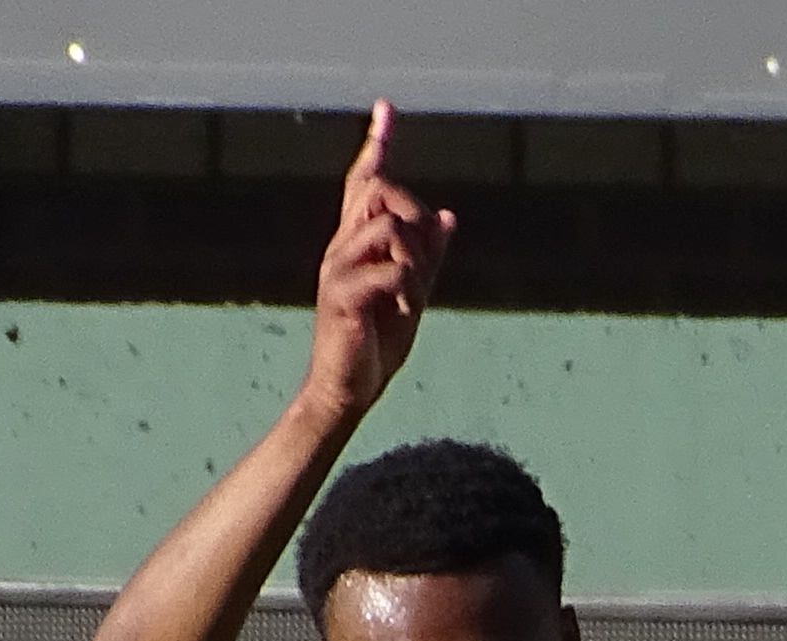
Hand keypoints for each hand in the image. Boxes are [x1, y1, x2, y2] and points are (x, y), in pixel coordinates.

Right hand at [305, 105, 454, 419]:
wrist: (350, 387)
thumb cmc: (377, 343)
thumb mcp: (412, 293)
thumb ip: (427, 256)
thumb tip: (448, 217)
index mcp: (358, 243)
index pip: (364, 182)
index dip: (377, 145)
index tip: (387, 108)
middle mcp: (342, 246)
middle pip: (382, 192)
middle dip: (415, 218)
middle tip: (420, 268)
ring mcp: (338, 268)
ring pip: (388, 228)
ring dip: (414, 260)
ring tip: (410, 297)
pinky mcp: (342, 296)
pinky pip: (388, 271)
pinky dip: (408, 289)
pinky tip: (405, 312)